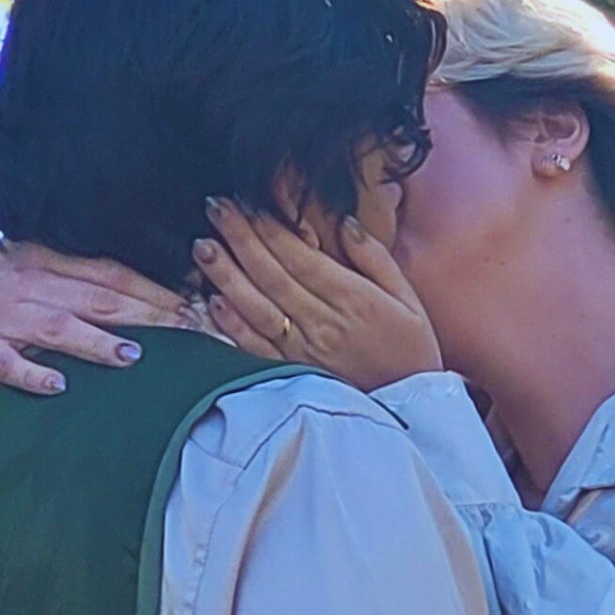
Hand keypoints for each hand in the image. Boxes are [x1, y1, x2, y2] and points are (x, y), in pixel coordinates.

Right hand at [0, 242, 192, 394]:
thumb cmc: (19, 292)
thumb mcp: (52, 273)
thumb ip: (96, 282)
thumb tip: (167, 300)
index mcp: (51, 260)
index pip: (111, 275)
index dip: (153, 292)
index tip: (192, 310)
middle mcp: (28, 283)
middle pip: (95, 299)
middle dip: (144, 316)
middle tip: (185, 332)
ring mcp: (3, 316)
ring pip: (57, 327)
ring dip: (95, 343)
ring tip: (132, 356)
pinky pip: (8, 364)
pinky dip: (32, 374)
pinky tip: (59, 386)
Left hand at [194, 198, 443, 389]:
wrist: (410, 414)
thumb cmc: (412, 352)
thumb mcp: (408, 299)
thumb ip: (375, 259)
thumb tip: (345, 223)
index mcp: (351, 300)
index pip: (299, 256)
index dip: (269, 227)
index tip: (245, 200)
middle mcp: (323, 325)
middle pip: (272, 274)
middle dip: (240, 237)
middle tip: (215, 206)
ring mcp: (304, 353)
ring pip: (257, 308)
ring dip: (227, 276)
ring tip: (202, 247)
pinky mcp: (294, 376)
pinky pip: (256, 349)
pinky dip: (233, 326)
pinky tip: (215, 301)